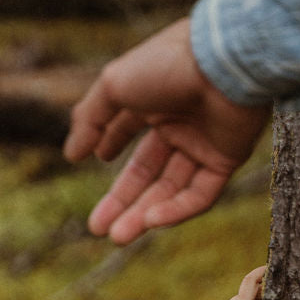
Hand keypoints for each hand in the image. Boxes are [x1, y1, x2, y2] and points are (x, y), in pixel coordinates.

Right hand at [63, 19, 270, 243]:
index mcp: (154, 98)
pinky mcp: (228, 160)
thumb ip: (89, 120)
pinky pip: (200, 193)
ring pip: (171, 189)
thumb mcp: (113, 87)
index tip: (96, 159)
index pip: (129, 130)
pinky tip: (152, 221)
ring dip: (143, 214)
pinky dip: (176, 210)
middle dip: (122, 202)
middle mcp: (180, 122)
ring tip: (117, 237)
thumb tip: (71, 155)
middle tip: (98, 230)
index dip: (111, 146)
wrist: (224, 61)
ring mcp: (205, 143)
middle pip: (148, 172)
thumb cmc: (167, 64)